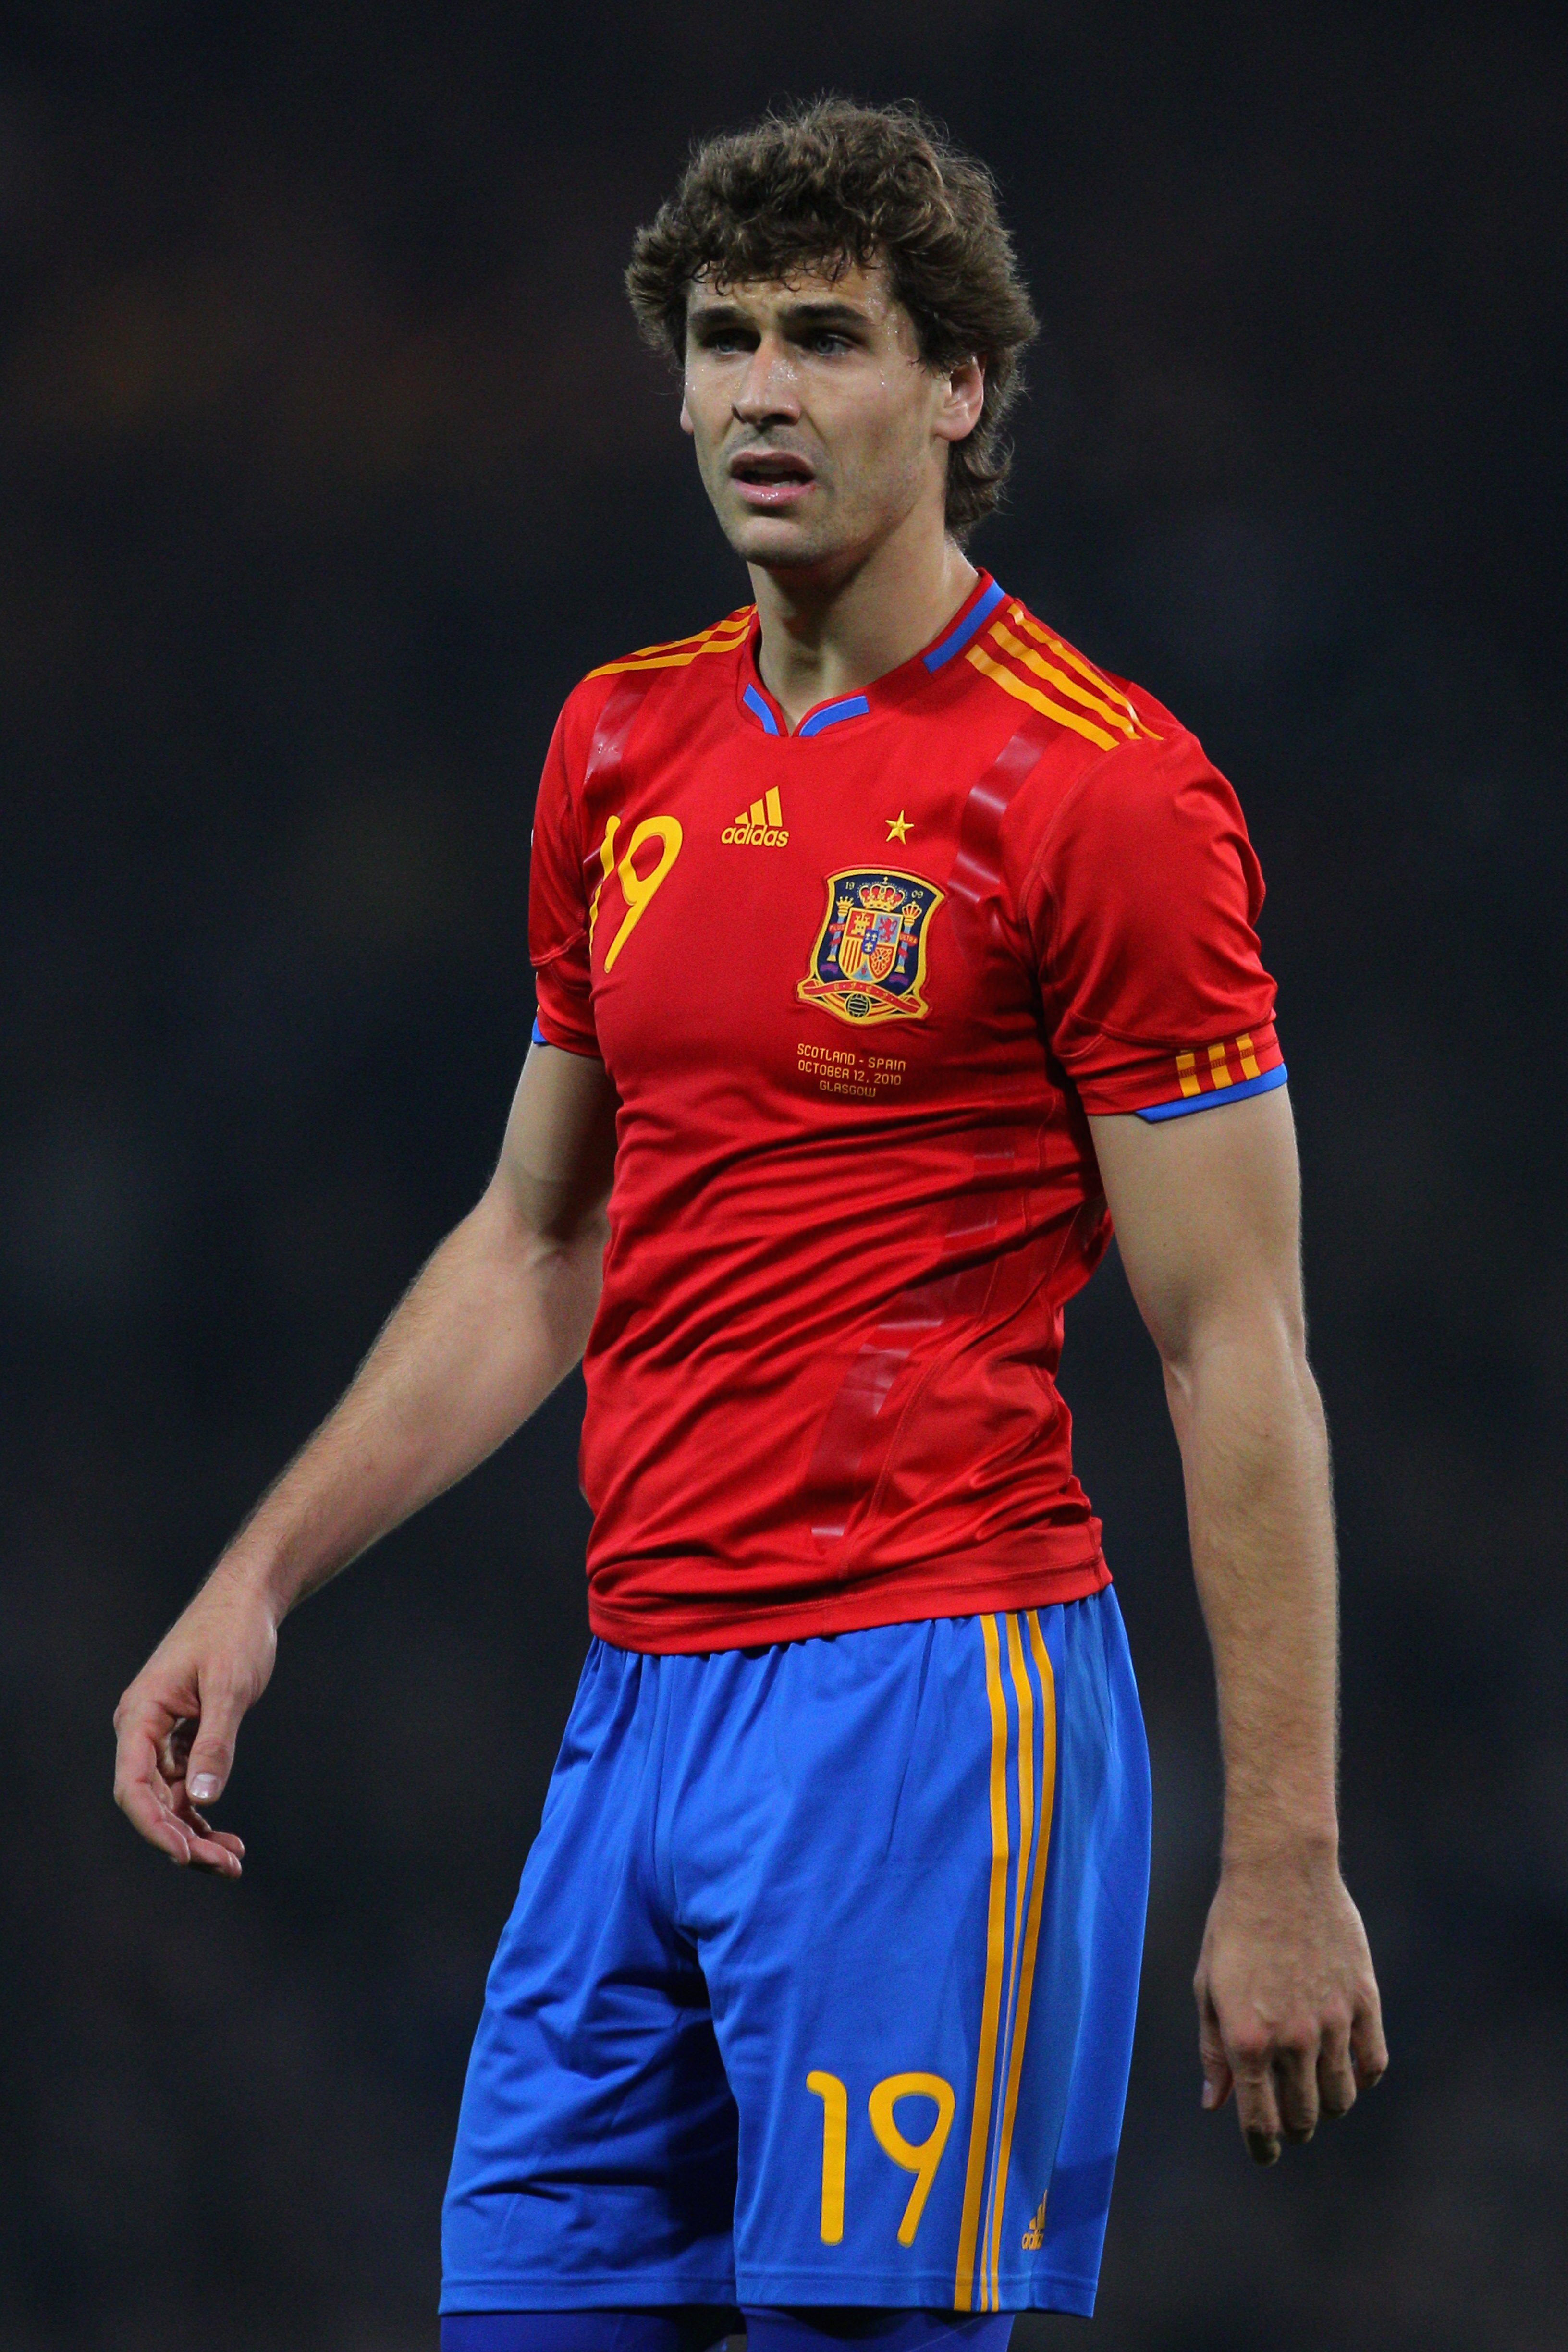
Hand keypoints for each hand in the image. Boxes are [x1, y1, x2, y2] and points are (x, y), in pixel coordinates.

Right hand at [113, 1570, 278, 1876]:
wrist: (247, 1600)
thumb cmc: (235, 1632)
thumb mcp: (229, 1686)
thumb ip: (216, 1742)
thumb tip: (202, 1800)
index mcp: (140, 1715)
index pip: (133, 1785)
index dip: (155, 1826)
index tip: (186, 1855)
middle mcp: (142, 1729)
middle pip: (150, 1801)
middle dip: (183, 1839)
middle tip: (227, 1866)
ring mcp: (161, 1736)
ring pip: (168, 1800)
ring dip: (195, 1833)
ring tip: (234, 1861)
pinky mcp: (184, 1737)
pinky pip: (184, 1786)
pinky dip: (202, 1811)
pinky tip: (226, 1838)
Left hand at [1194, 1847, 1386, 2162]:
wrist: (1280, 1870)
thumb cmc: (1233, 1926)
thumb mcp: (1208, 1986)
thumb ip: (1213, 2049)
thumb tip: (1215, 2103)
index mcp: (1248, 2038)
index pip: (1259, 2120)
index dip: (1262, 2146)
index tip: (1263, 2152)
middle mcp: (1293, 2039)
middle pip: (1304, 2116)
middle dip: (1293, 2128)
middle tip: (1288, 2123)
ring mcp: (1333, 2022)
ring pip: (1340, 2097)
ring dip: (1327, 2107)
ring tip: (1316, 2097)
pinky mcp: (1364, 2001)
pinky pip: (1373, 2063)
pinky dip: (1363, 2077)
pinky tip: (1348, 2069)